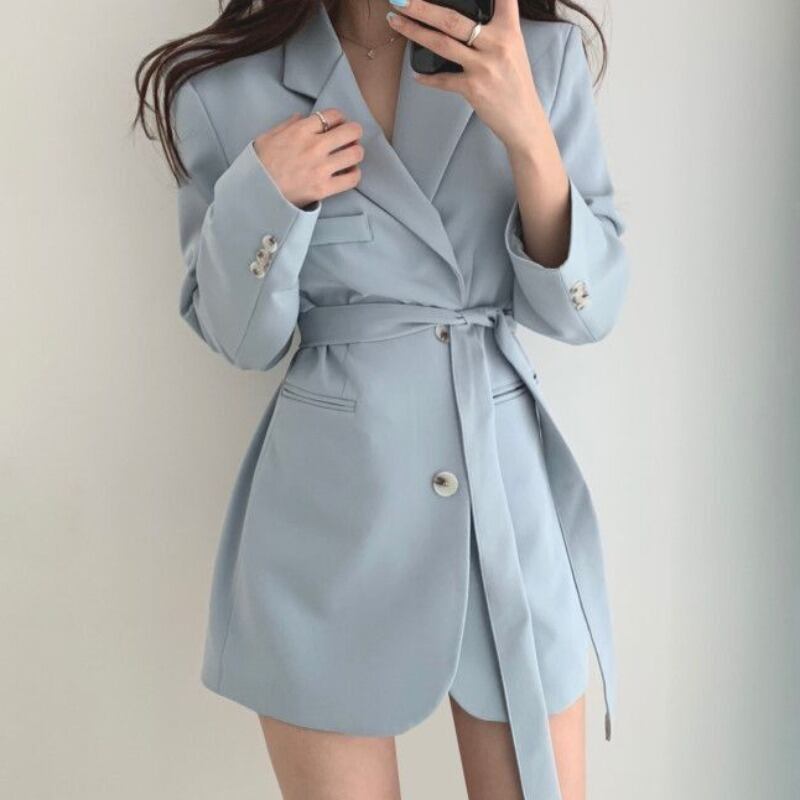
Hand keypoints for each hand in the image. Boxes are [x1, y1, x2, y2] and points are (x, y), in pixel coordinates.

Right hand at [253, 108, 363, 207]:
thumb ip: (286, 125)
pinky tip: (348, 174)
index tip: (338, 125)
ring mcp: (321, 168)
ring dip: (356, 154)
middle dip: (354, 133)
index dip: (340, 119)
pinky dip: (354, 175)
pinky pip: (352, 179)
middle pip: (351, 131)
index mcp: (300, 130)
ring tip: (350, 157)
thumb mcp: (267, 137)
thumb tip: (301, 117)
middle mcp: (314, 147)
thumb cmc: (259, 166)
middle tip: (351, 139)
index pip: (333, 115)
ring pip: (355, 154)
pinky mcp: (324, 189)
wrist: (255, 194)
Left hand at [386, 0, 545, 152]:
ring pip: (442, 43)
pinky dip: (428, 78)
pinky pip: (443, 79)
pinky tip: (417, 75)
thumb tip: (466, 18)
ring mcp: (484, 66)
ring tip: (395, 20)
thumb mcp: (514, 48)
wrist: (523, 120)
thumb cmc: (515, 83)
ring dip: (414, 31)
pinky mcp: (473, 88)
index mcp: (509, 30)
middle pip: (452, 19)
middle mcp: (496, 44)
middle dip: (422, 7)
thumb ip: (496, 28)